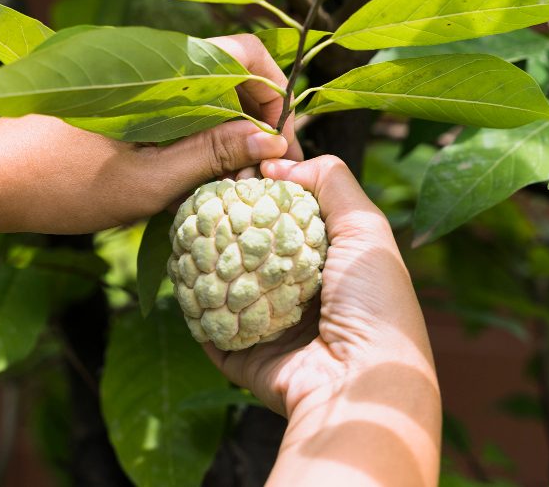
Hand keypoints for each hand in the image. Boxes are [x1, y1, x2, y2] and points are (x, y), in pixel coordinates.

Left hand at [0, 34, 301, 234]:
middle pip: (228, 69)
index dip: (272, 96)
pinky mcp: (114, 93)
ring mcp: (128, 74)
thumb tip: (269, 140)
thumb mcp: (145, 183)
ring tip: (226, 177)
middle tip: (256, 172)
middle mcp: (145, 58)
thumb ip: (211, 155)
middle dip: (253, 117)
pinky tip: (189, 169)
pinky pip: (173, 99)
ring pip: (201, 87)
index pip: (244, 53)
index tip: (274, 146)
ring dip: (224, 125)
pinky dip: (194, 128)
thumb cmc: (55, 185)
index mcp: (157, 69)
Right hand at [203, 156, 440, 486]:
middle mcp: (302, 293)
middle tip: (200, 191)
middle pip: (254, 247)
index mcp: (334, 262)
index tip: (239, 163)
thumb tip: (279, 165)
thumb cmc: (373, 302)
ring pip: (227, 284)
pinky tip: (175, 272)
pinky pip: (210, 325)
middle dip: (228, 220)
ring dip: (204, 259)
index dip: (266, 188)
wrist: (358, 384)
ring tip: (179, 224)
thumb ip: (331, 182)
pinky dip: (193, 303)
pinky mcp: (244, 355)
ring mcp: (271, 326)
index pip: (291, 216)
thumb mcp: (366, 228)